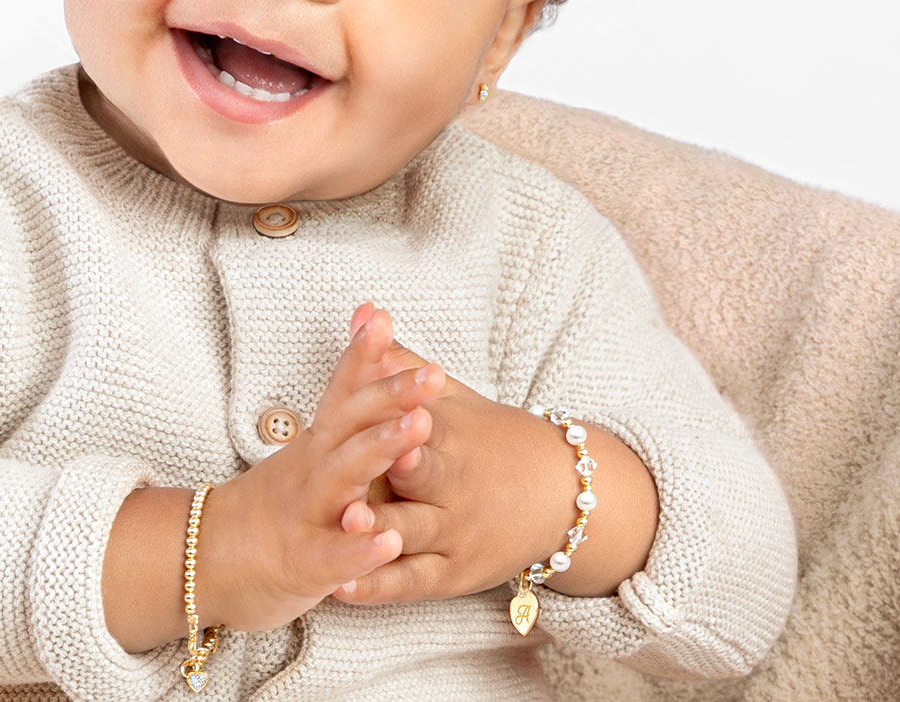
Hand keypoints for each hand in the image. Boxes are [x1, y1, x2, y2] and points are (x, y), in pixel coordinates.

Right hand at [188, 302, 442, 632]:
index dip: (361, 356)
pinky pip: (333, 556)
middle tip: (432, 372)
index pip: (340, 393)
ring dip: (379, 451)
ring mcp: (305, 516)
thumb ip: (346, 394)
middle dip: (390, 397)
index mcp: (317, 446)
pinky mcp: (303, 565)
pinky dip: (359, 549)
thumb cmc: (277, 504)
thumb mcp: (311, 448)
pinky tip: (390, 542)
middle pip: (350, 426)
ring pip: (342, 479)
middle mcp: (311, 472)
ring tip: (419, 427)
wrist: (204, 561)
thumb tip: (367, 324)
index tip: (382, 317)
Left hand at [327, 305, 590, 606]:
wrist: (559, 495)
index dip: (409, 419)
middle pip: (422, 481)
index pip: (425, 425)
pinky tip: (341, 589)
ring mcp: (453, 534)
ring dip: (379, 534)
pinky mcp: (449, 574)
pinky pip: (409, 584)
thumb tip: (361, 309)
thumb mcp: (447, 396)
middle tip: (362, 471)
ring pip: (413, 537)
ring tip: (346, 528)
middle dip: (398, 475)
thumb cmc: (485, 438)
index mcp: (451, 438)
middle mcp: (454, 488)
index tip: (396, 410)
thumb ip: (397, 359)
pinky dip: (377, 587)